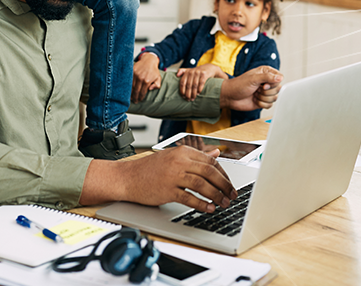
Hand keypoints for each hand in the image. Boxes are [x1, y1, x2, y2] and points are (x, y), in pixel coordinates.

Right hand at [80, 146, 237, 211]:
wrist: (128, 177)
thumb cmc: (150, 169)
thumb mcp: (173, 157)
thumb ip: (196, 156)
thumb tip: (216, 154)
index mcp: (182, 152)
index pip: (211, 161)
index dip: (223, 174)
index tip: (229, 184)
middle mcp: (179, 161)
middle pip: (210, 172)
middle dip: (225, 186)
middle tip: (232, 195)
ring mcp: (173, 175)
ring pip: (203, 185)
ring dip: (216, 196)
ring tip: (223, 204)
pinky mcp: (167, 190)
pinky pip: (190, 198)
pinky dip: (202, 204)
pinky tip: (209, 209)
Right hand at [132, 52, 162, 102]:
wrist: (149, 60)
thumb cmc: (154, 70)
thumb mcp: (158, 78)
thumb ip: (156, 85)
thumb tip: (150, 89)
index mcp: (147, 81)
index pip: (142, 92)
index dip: (140, 97)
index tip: (138, 101)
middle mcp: (140, 78)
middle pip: (136, 90)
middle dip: (135, 97)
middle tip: (134, 101)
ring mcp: (135, 74)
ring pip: (131, 86)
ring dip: (130, 92)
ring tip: (130, 97)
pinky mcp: (132, 71)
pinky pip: (129, 80)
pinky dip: (128, 86)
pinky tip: (127, 90)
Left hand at [177, 64, 226, 100]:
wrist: (209, 68)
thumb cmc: (198, 71)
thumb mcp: (190, 70)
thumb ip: (182, 71)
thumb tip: (176, 75)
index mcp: (187, 72)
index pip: (182, 82)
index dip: (182, 90)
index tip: (183, 96)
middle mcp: (192, 72)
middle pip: (188, 85)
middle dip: (188, 93)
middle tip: (188, 99)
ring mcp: (198, 73)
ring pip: (194, 85)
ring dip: (193, 93)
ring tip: (193, 98)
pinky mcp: (204, 74)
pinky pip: (201, 83)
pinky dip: (200, 89)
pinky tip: (199, 93)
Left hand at [220, 66, 282, 111]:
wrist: (230, 97)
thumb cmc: (238, 85)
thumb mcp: (253, 79)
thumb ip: (267, 77)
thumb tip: (280, 77)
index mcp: (265, 73)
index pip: (279, 77)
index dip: (273, 83)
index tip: (263, 84)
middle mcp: (267, 82)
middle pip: (278, 89)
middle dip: (266, 91)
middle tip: (256, 89)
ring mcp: (265, 92)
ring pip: (275, 98)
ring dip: (263, 98)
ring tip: (254, 94)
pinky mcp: (264, 101)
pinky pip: (270, 105)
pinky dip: (262, 104)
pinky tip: (254, 100)